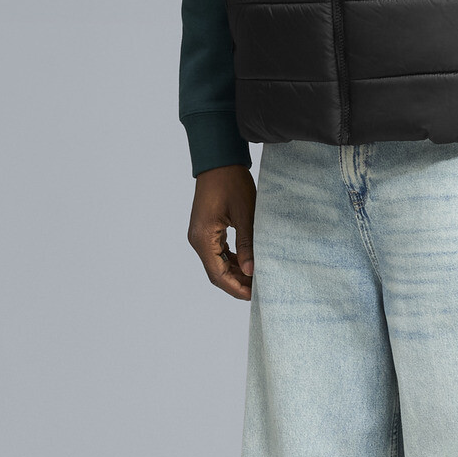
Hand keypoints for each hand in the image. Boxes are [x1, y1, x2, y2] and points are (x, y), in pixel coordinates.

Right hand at [188, 164, 256, 299]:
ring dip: (235, 273)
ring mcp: (200, 235)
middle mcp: (198, 240)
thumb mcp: (245, 214)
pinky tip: (248, 263)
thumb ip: (247, 244)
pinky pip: (218, 252)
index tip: (254, 295)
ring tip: (256, 278)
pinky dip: (232, 261)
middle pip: (216, 273)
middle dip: (236, 283)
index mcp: (204, 238)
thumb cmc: (231, 182)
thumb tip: (252, 270)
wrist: (218, 161)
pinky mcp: (206, 230)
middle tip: (259, 289)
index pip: (218, 274)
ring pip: (217, 264)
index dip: (236, 288)